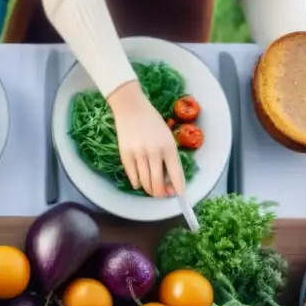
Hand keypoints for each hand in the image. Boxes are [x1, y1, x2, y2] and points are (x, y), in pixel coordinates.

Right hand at [107, 81, 184, 197]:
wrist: (131, 108)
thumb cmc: (152, 122)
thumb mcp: (166, 137)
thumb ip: (168, 157)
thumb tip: (168, 180)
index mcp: (168, 147)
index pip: (176, 173)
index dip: (178, 188)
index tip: (180, 197)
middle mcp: (154, 152)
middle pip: (158, 183)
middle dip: (161, 193)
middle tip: (162, 195)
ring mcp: (139, 154)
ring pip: (145, 182)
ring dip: (149, 189)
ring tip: (151, 189)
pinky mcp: (125, 155)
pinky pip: (133, 176)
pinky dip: (137, 183)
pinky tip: (140, 182)